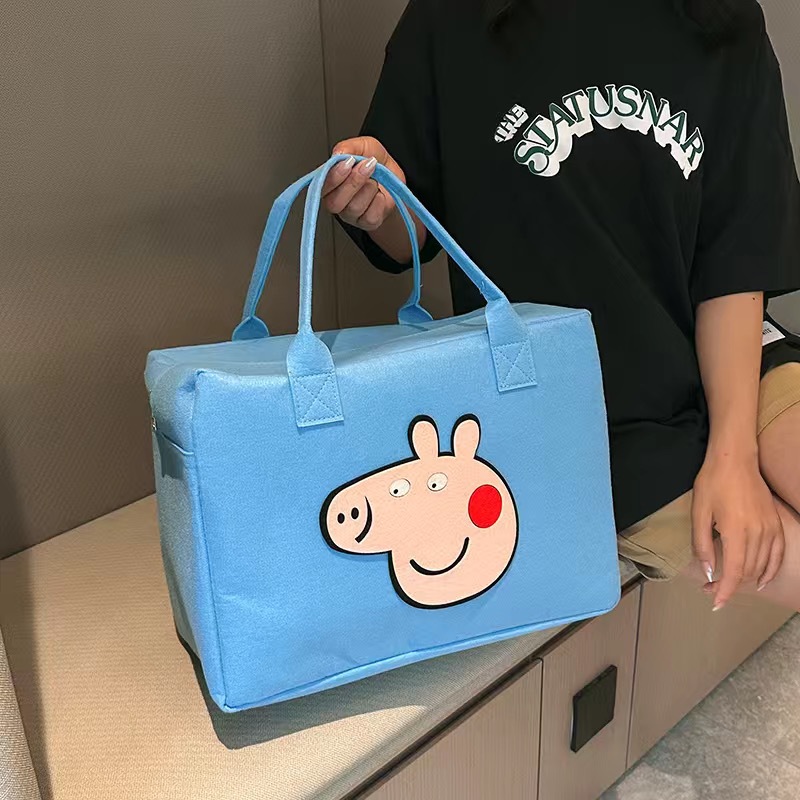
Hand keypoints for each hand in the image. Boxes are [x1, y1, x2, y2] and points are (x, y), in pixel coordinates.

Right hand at [323, 137, 404, 230]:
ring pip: (353, 208)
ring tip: (376, 179)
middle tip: (368, 166)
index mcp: (329, 183)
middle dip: (354, 182)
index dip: (334, 176)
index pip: (322, 186)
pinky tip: (379, 194)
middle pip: (335, 202)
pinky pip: (369, 216)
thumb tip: (337, 153)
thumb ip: (349, 147)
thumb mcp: (365, 146)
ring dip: (368, 189)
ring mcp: (351, 215)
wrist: (395, 177)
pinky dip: (378, 202)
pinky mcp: (366, 223)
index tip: (349, 162)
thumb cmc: (376, 163)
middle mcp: (336, 201)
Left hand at [692, 454, 783, 609]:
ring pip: (761, 566)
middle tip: (710, 588)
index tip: (715, 603)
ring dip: (745, 580)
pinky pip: (777, 555)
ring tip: (726, 584)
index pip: (734, 573)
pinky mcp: (776, 524)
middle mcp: (758, 534)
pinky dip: (770, 571)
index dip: (725, 592)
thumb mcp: (699, 512)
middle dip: (729, 586)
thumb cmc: (712, 483)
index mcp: (737, 532)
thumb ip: (702, 545)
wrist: (735, 460)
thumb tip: (709, 572)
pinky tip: (761, 580)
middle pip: (747, 572)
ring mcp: (771, 529)